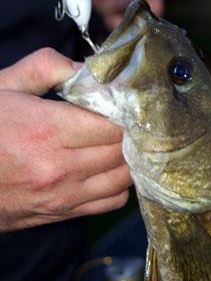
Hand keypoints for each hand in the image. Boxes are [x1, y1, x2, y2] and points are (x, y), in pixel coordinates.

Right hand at [0, 48, 131, 231]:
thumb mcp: (4, 86)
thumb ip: (46, 67)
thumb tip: (87, 70)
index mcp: (46, 130)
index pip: (112, 124)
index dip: (124, 111)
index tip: (122, 102)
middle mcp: (58, 167)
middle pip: (121, 150)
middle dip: (129, 131)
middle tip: (126, 118)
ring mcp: (61, 195)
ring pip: (122, 177)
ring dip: (127, 157)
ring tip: (118, 140)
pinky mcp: (60, 213)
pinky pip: (111, 201)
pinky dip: (119, 184)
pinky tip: (108, 167)